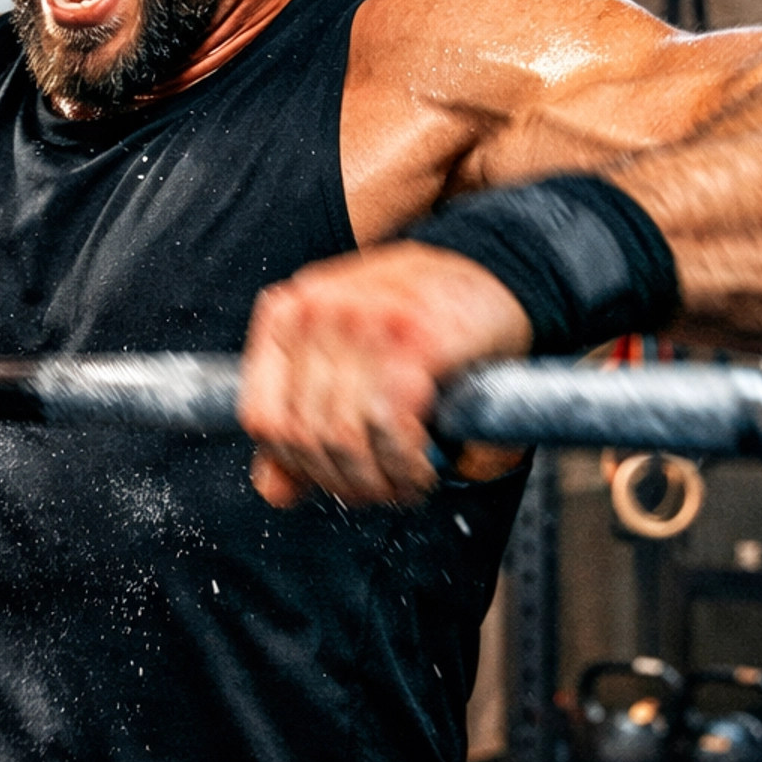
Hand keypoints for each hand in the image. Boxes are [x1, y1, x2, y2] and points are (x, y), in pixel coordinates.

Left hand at [239, 242, 531, 506]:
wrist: (500, 269)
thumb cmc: (420, 320)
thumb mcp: (347, 361)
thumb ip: (303, 423)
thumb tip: (273, 491)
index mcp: (287, 314)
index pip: (261, 418)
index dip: (297, 466)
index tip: (335, 477)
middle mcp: (315, 310)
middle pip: (304, 436)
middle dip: (346, 481)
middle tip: (384, 489)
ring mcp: (361, 319)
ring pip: (343, 438)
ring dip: (380, 481)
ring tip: (408, 482)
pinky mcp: (413, 337)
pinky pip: (389, 426)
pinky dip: (406, 464)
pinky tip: (424, 466)